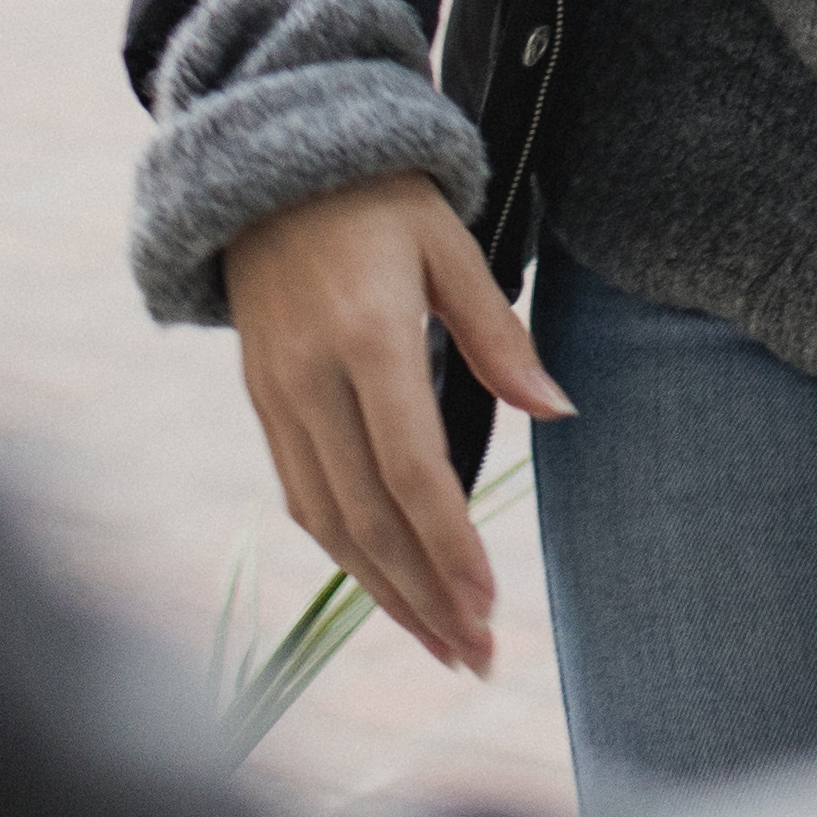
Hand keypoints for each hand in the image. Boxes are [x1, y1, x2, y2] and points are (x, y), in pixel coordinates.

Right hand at [218, 175, 571, 674]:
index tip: (487, 603)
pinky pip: (301, 494)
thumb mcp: (451, 245)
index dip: (450, 544)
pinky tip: (387, 583)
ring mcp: (276, 393)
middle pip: (368, 516)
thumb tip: (556, 411)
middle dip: (424, 597)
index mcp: (368, 334)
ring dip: (384, 592)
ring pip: (328, 521)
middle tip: (474, 656)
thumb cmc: (380, 194)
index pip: (411, 468)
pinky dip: (345, 551)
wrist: (270, 160)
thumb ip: (500, 335)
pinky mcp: (260, 400)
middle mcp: (310, 377)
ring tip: (441, 643)